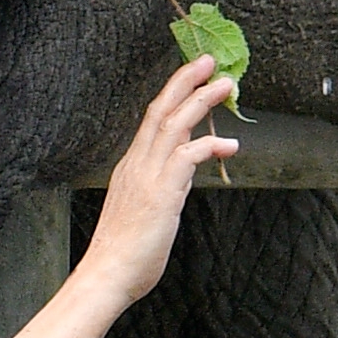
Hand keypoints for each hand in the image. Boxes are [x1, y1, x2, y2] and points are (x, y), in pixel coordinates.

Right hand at [82, 52, 242, 304]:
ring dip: (201, 101)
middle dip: (185, 81)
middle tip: (207, 62)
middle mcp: (137, 164)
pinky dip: (210, 144)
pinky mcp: (162, 192)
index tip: (191, 76)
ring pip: (174, 124)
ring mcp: (148, 176)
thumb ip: (161, 190)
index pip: (152, 119)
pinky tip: (230, 145)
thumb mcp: (143, 212)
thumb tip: (180, 181)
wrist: (107, 275)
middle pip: (161, 110)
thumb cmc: (124, 253)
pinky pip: (187, 155)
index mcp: (131, 167)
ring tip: (224, 85)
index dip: (172, 94)